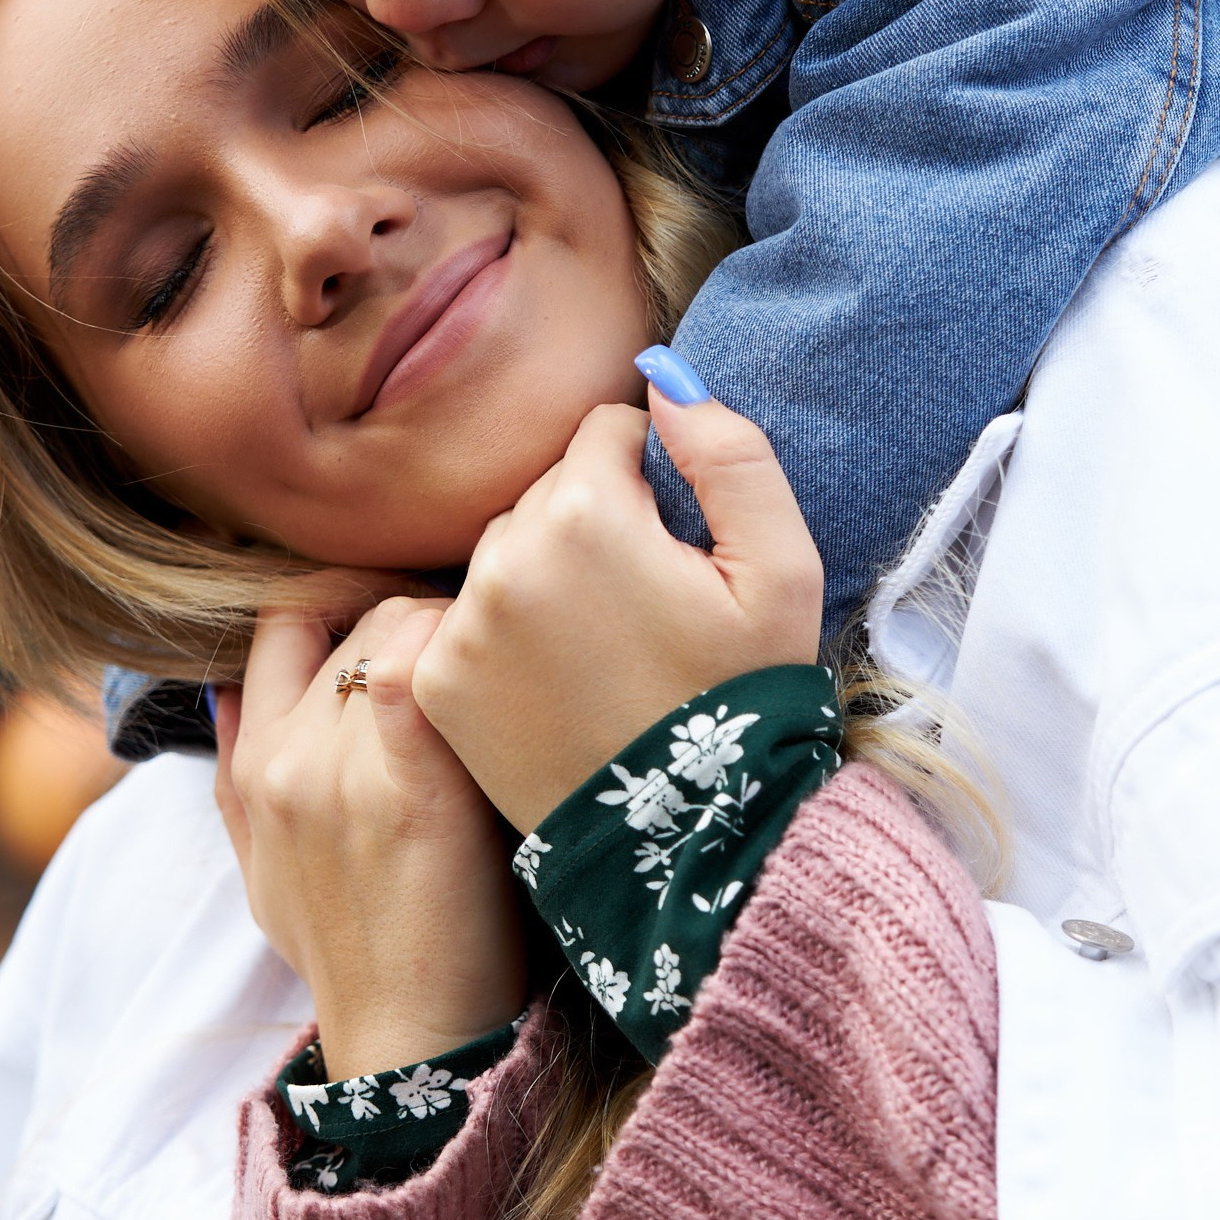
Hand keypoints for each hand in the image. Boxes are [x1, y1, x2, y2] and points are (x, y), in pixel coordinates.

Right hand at [216, 594, 528, 1078]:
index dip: (348, 598)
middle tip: (481, 659)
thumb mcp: (262, 867)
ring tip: (502, 682)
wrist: (406, 1034)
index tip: (410, 621)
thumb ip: (234, 778)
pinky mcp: (410, 785)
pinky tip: (507, 687)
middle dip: (425, 620)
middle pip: (360, 614)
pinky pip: (419, 664)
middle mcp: (287, 756)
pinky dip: (464, 654)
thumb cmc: (350, 951)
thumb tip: (221, 690)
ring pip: (402, 623)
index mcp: (253, 766)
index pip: (283, 618)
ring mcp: (342, 769)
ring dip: (459, 636)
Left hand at [411, 391, 823, 833]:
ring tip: (604, 648)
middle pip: (550, 490)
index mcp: (586, 511)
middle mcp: (503, 556)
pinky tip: (558, 681)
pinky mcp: (436, 680)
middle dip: (597, 526)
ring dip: (547, 576)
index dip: (655, 485)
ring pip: (506, 549)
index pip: (607, 434)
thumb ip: (732, 453)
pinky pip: (468, 615)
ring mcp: (461, 622)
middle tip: (646, 608)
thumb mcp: (782, 569)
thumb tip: (661, 379)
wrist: (691, 840)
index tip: (678, 555)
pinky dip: (506, 635)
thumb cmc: (746, 700)